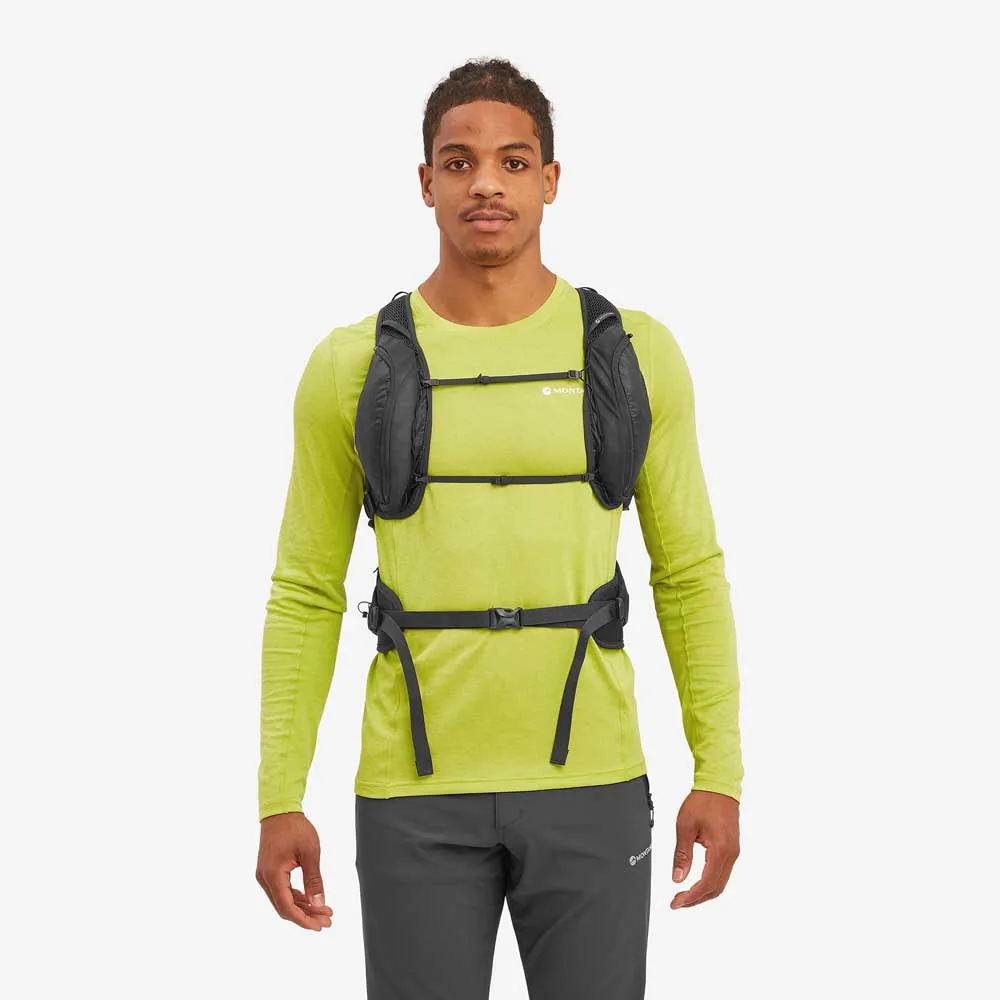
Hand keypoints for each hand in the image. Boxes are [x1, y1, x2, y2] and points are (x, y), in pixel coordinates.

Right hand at [256, 811, 333, 930]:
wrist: (280, 810)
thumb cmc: (295, 828)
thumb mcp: (310, 853)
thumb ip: (314, 880)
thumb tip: (320, 904)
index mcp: (273, 875)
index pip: (287, 907)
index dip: (303, 920)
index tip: (319, 926)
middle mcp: (265, 879)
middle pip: (284, 907)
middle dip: (306, 916)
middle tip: (327, 921)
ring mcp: (265, 875)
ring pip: (283, 900)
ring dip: (302, 908)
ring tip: (324, 912)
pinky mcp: (269, 871)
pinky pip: (282, 890)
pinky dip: (296, 897)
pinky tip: (311, 901)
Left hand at [669, 789, 739, 908]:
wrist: (719, 786)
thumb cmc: (703, 802)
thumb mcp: (685, 827)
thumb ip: (682, 855)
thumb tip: (678, 878)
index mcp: (720, 850)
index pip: (706, 884)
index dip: (691, 897)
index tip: (676, 903)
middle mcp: (731, 855)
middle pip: (716, 888)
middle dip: (696, 899)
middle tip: (678, 902)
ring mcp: (734, 852)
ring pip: (721, 882)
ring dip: (704, 892)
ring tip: (685, 895)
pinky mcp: (732, 849)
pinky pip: (723, 873)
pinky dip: (710, 882)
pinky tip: (697, 882)